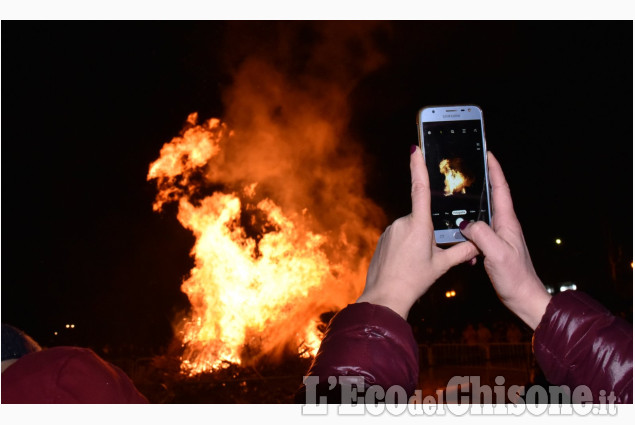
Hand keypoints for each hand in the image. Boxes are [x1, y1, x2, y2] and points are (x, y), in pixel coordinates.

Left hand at [357, 146, 478, 318]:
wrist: (385, 296)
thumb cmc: (413, 281)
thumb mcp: (441, 266)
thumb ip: (461, 252)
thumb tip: (478, 244)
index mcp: (418, 224)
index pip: (420, 189)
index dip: (418, 167)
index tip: (416, 148)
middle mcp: (402, 222)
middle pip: (421, 218)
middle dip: (428, 232)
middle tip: (428, 256)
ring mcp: (390, 230)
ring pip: (410, 229)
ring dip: (416, 241)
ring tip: (415, 264)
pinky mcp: (382, 239)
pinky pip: (398, 237)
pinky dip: (405, 247)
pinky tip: (405, 264)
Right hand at [459, 152, 550, 328]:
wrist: (524, 299)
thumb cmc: (516, 277)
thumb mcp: (497, 254)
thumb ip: (481, 234)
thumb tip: (465, 222)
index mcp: (507, 222)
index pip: (501, 188)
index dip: (494, 169)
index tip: (486, 153)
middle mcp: (504, 225)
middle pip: (491, 197)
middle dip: (480, 181)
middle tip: (464, 170)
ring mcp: (499, 236)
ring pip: (481, 214)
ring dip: (469, 206)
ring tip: (455, 197)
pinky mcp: (493, 247)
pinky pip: (477, 231)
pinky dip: (466, 228)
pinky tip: (457, 233)